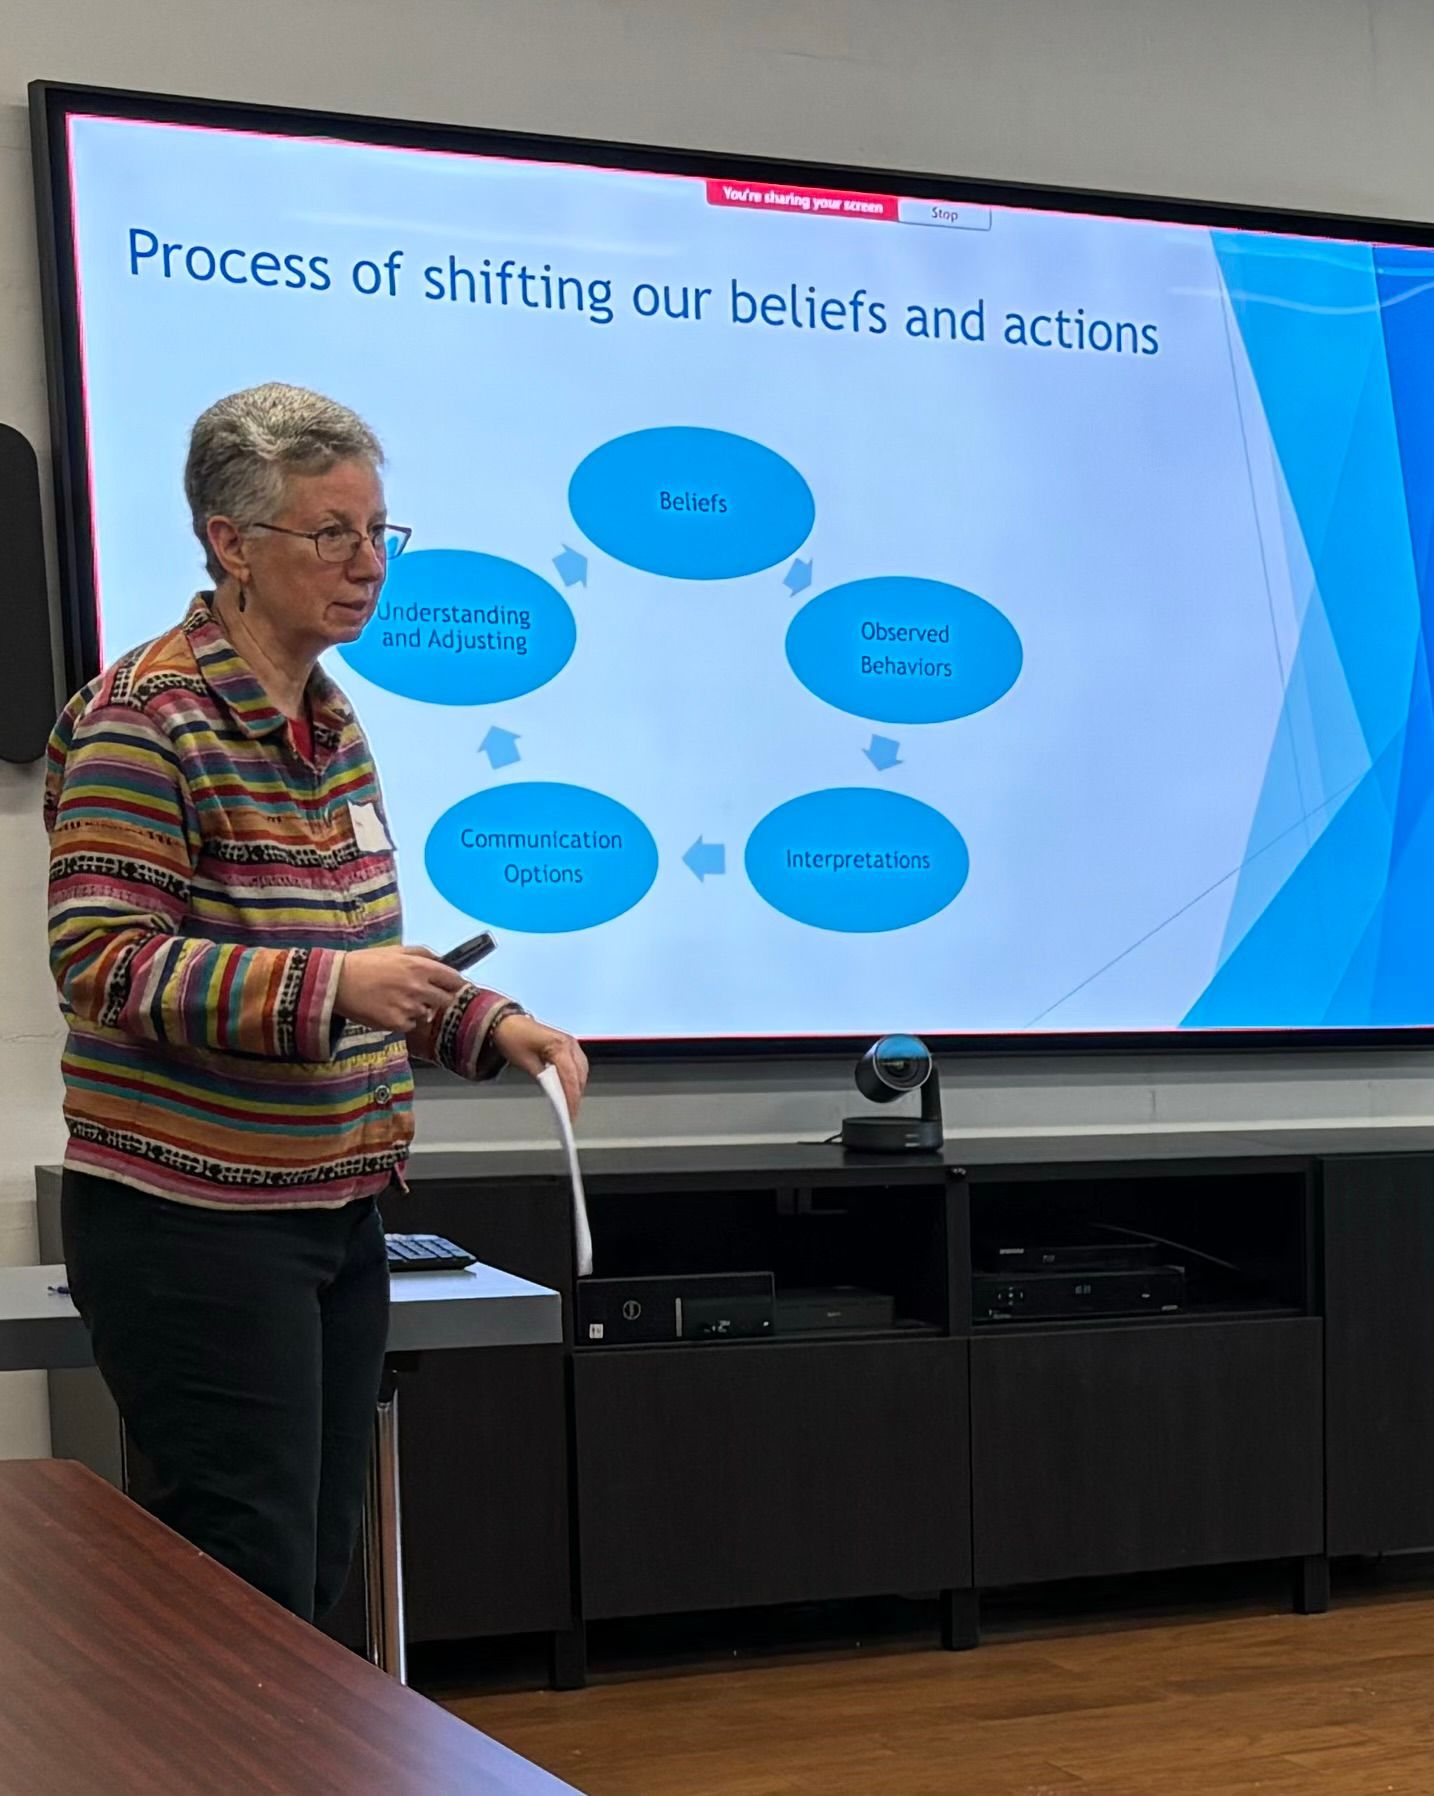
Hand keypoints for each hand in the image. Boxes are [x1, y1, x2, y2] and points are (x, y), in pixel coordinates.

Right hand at [336, 947, 465, 1032]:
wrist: (338, 982)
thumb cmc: (365, 963)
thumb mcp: (396, 950)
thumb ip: (422, 954)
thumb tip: (441, 961)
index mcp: (420, 967)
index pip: (454, 979)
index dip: (457, 984)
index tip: (456, 987)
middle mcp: (418, 988)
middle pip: (445, 1000)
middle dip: (439, 999)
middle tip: (425, 997)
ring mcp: (408, 1007)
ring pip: (427, 1014)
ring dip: (419, 1010)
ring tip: (398, 1001)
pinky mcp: (396, 1023)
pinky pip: (410, 1025)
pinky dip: (403, 1020)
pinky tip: (388, 1010)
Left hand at [492, 1012, 588, 1120]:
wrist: (507, 1022)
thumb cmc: (513, 1038)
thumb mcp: (525, 1062)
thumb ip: (543, 1078)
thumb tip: (555, 1094)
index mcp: (560, 1045)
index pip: (570, 1078)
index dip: (571, 1099)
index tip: (570, 1115)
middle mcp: (570, 1043)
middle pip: (580, 1076)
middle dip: (576, 1096)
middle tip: (570, 1115)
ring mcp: (571, 1042)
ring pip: (582, 1071)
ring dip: (578, 1087)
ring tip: (570, 1105)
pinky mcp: (569, 1044)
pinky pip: (578, 1064)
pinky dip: (575, 1078)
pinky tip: (570, 1089)